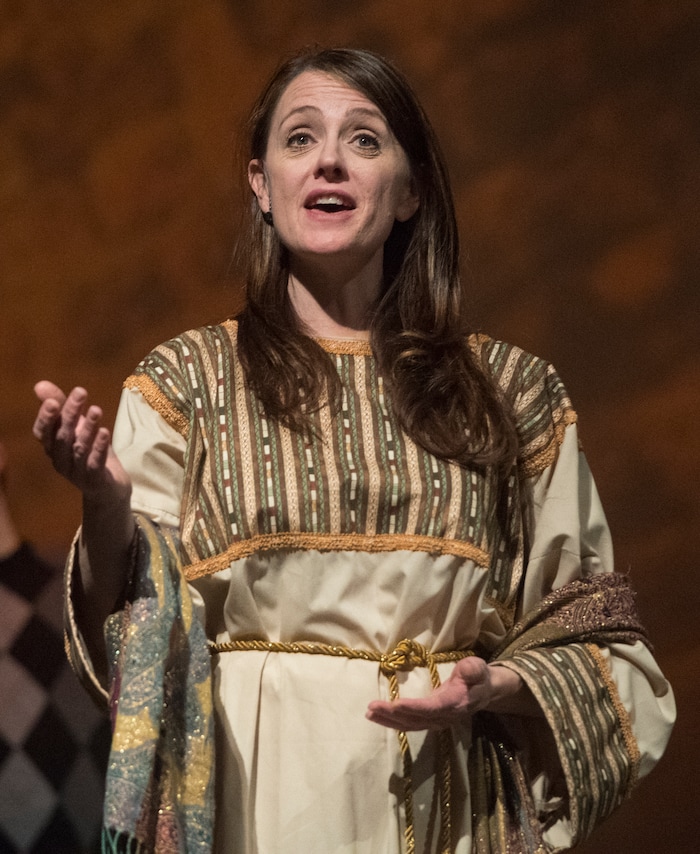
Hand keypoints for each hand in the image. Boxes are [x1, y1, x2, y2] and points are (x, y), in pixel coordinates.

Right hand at [33, 381, 130, 502]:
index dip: (46, 417)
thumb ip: (61, 407)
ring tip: (96, 410)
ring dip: (87, 428)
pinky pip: (95, 463)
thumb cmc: (89, 453)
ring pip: (79, 448)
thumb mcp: (76, 428)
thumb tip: (40, 385)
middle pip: (62, 436)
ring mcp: (76, 472)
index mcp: (52, 447)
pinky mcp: (95, 480)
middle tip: (80, 393)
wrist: (108, 489)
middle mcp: (60, 460)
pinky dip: (98, 447)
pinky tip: (105, 432)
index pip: (43, 432)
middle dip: (70, 413)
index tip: (52, 400)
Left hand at [366, 658, 531, 730]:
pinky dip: (393, 722)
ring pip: (410, 724)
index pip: (432, 708)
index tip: (396, 704)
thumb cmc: (478, 677)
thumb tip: (467, 668)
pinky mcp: (430, 721)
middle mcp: (444, 717)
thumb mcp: (479, 668)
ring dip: (388, 720)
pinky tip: (378, 717)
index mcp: (455, 703)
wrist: (485, 692)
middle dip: (392, 714)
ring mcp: (436, 721)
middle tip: (372, 707)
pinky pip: (410, 724)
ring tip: (369, 713)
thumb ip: (473, 669)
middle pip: (415, 719)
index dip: (414, 708)